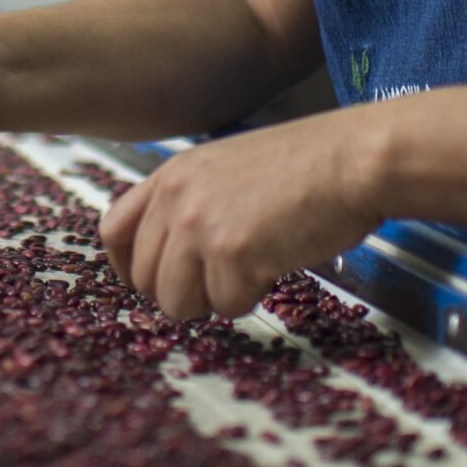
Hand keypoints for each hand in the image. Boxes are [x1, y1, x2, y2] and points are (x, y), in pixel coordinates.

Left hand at [98, 112, 381, 322]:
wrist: (352, 160)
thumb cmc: (309, 165)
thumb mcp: (230, 168)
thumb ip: (194, 202)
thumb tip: (176, 255)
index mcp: (172, 174)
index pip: (114, 231)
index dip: (129, 267)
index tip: (152, 283)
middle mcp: (175, 198)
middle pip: (145, 279)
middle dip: (183, 292)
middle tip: (224, 280)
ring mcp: (199, 225)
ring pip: (176, 303)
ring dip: (216, 298)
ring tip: (254, 268)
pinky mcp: (230, 253)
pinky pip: (226, 306)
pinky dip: (253, 296)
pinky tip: (277, 263)